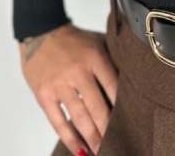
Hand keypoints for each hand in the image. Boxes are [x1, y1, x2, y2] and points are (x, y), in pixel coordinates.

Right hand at [19, 22, 118, 155]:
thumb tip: (134, 76)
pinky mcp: (44, 94)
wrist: (40, 30)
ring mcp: (60, 84)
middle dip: (108, 129)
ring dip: (91, 137)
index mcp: (95, 57)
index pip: (113, 87)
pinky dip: (69, 137)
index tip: (130, 123)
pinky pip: (57, 121)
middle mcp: (78, 71)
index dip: (122, 107)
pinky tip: (79, 149)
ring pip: (79, 117)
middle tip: (117, 145)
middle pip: (97, 106)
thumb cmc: (74, 39)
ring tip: (100, 151)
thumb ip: (113, 57)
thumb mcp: (98, 41)